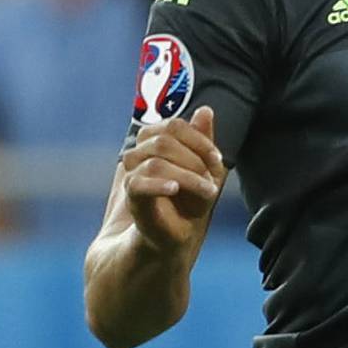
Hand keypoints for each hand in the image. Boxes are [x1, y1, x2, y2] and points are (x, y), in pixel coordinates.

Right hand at [123, 105, 225, 252]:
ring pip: (156, 161)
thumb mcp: (205, 171)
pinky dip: (160, 184)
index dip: (198, 139)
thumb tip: (206, 109)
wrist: (172, 238)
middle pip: (165, 140)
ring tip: (207, 192)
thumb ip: (203, 142)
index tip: (216, 160)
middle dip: (195, 159)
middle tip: (212, 181)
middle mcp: (140, 154)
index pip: (173, 125)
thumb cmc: (189, 204)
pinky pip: (139, 182)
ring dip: (189, 176)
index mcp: (155, 143)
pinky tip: (174, 190)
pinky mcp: (131, 197)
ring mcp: (133, 174)